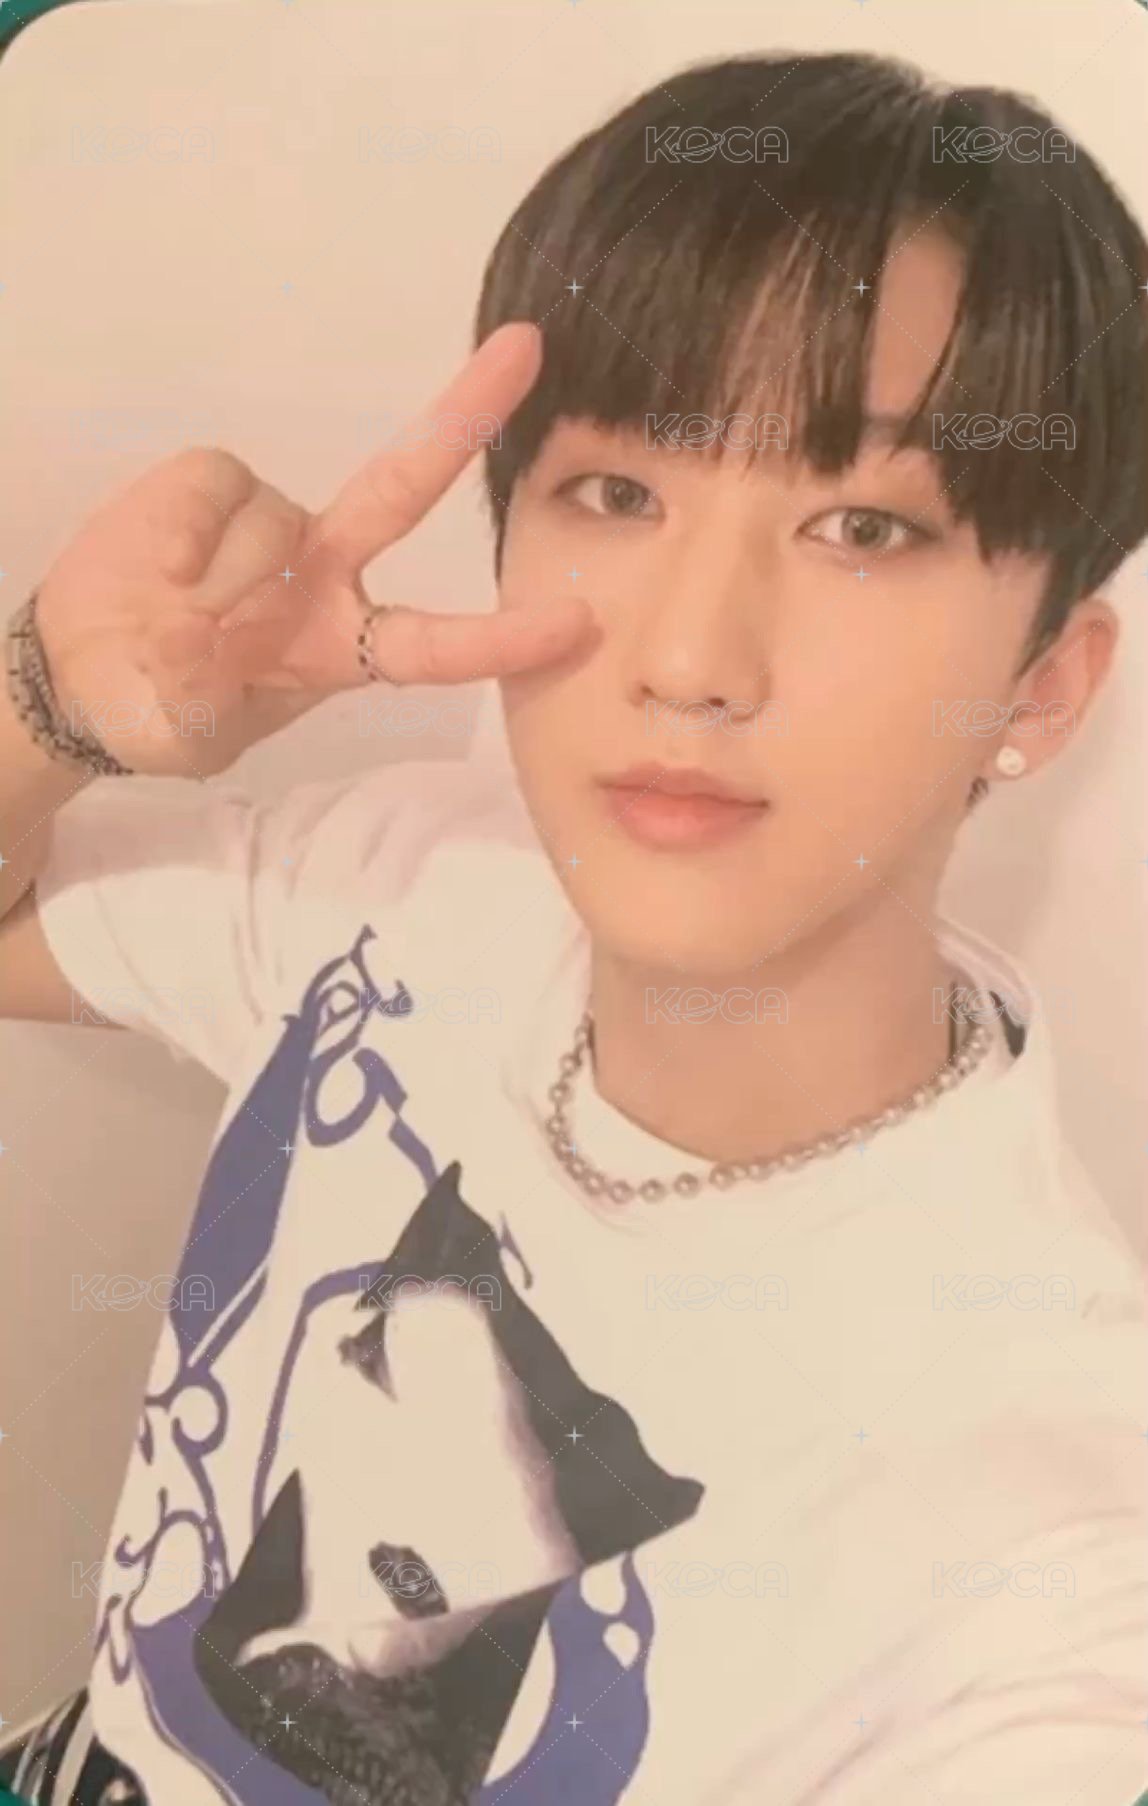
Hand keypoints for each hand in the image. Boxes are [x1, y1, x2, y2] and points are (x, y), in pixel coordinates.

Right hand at [34, 323, 591, 774]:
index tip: (578, 623)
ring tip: (180, 612)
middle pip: (406, 486)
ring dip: (223, 573)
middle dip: (465, 416)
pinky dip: (185, 531)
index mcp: (344, 648)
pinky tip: (162, 568)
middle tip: (527, 347)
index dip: (503, 638)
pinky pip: (216, 486)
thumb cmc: (162, 710)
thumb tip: (201, 644)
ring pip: (274, 519)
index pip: (436, 645)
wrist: (88, 667)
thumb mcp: (187, 737)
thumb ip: (198, 708)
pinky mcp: (214, 480)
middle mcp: (326, 572)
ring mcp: (273, 521)